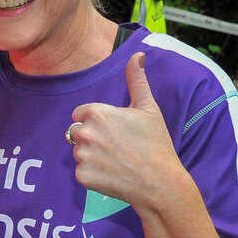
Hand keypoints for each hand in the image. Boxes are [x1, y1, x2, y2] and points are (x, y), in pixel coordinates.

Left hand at [69, 52, 182, 206]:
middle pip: (77, 132)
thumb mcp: (148, 108)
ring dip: (92, 156)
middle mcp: (85, 133)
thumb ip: (137, 80)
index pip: (81, 113)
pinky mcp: (82, 176)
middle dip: (92, 138)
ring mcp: (82, 156)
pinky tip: (112, 174)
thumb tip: (138, 55)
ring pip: (79, 152)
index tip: (114, 130)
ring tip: (116, 160)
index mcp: (97, 113)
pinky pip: (81, 171)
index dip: (97, 121)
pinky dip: (93, 174)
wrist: (160, 182)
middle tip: (117, 147)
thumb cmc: (156, 143)